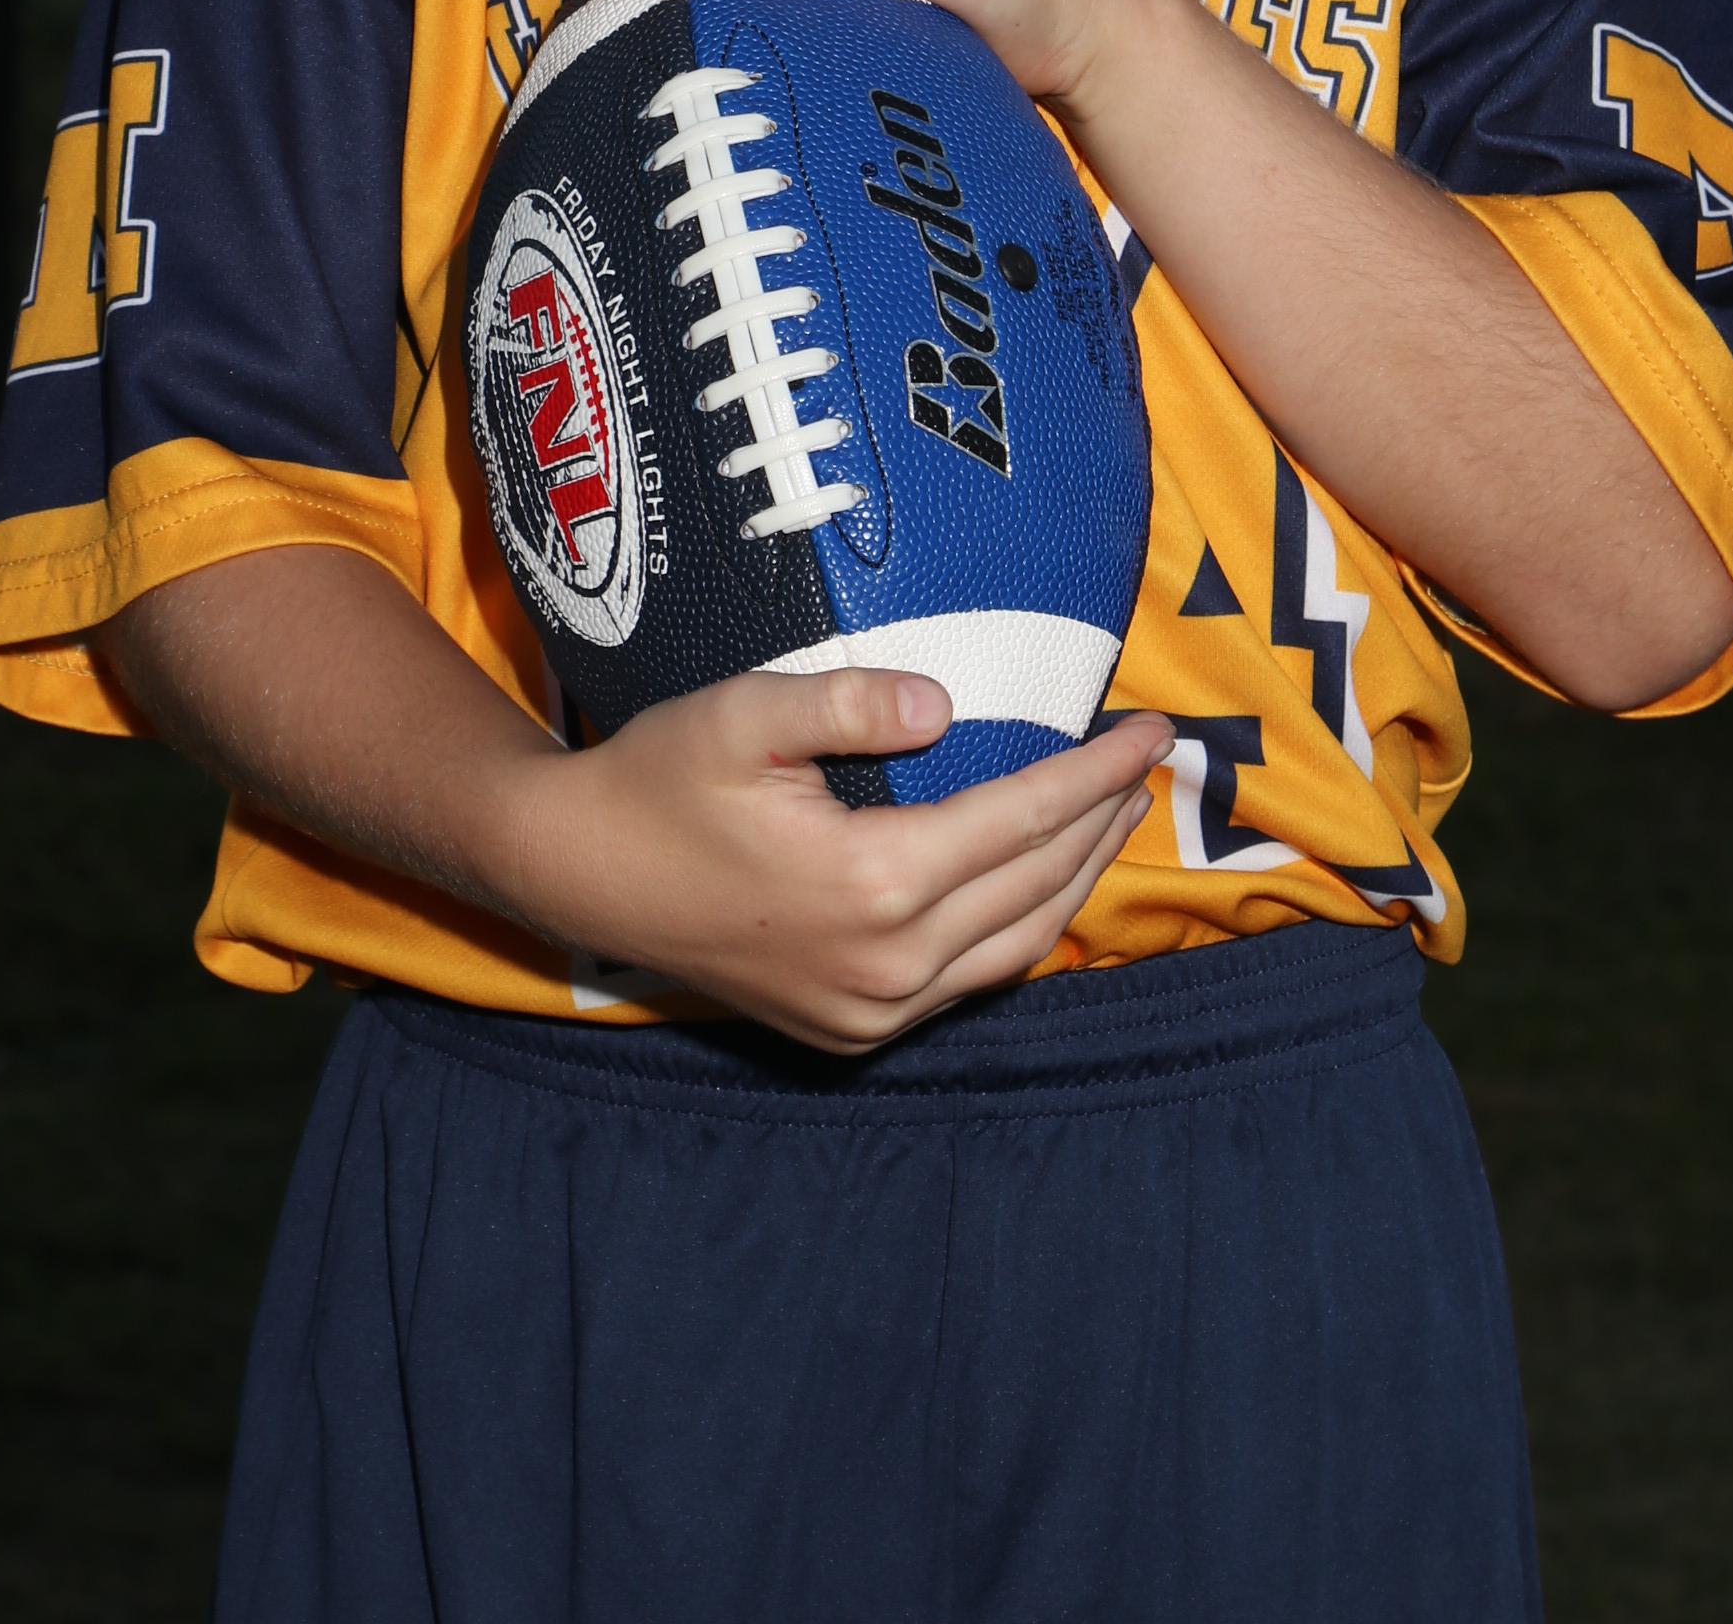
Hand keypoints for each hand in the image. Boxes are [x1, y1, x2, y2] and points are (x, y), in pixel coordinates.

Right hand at [510, 662, 1170, 1052]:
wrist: (580, 873)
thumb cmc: (659, 777)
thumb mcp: (744, 712)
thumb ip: (848, 702)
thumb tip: (946, 702)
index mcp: (872, 884)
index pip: (1022, 820)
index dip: (1096, 772)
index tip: (1152, 730)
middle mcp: (886, 966)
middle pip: (1035, 888)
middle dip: (1102, 821)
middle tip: (1148, 761)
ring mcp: (870, 1012)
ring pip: (1014, 947)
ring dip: (1073, 879)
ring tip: (1111, 813)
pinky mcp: (850, 1031)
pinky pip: (966, 981)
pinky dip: (1017, 925)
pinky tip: (1034, 879)